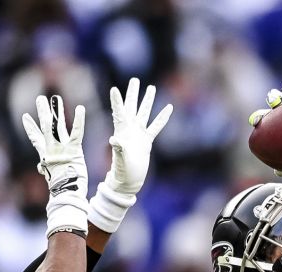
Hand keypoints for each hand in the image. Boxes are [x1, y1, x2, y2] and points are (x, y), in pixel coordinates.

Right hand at [22, 95, 88, 235]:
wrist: (66, 196)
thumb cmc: (61, 190)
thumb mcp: (51, 177)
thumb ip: (46, 168)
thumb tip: (40, 167)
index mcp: (46, 156)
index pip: (36, 139)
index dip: (31, 128)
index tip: (25, 117)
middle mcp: (51, 150)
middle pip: (45, 128)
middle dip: (42, 113)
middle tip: (40, 99)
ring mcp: (61, 149)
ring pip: (57, 126)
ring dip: (56, 111)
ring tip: (54, 98)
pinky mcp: (74, 151)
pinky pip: (76, 133)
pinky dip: (78, 121)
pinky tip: (79, 108)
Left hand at [88, 78, 172, 232]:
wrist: (128, 183)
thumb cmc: (122, 173)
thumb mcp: (120, 161)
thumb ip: (118, 150)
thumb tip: (113, 140)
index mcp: (121, 132)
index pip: (119, 113)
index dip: (117, 101)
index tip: (114, 89)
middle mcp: (129, 130)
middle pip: (132, 107)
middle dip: (133, 93)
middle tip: (134, 79)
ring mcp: (139, 135)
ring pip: (144, 114)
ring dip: (147, 101)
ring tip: (151, 87)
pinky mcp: (147, 142)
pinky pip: (156, 127)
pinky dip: (162, 118)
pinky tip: (168, 108)